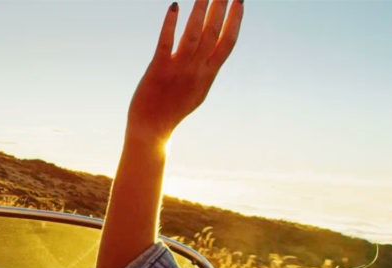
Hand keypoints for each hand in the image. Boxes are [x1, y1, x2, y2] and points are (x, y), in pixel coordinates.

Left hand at [127, 0, 243, 139]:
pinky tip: (175, 6)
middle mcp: (196, 71)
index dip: (235, 20)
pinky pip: (166, 42)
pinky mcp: (157, 69)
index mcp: (208, 75)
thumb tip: (212, 51)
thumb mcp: (196, 91)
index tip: (240, 1)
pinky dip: (170, 24)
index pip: (227, 42)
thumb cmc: (172, 110)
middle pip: (212, 33)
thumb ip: (205, 70)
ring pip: (192, 34)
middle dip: (220, 8)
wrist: (151, 130)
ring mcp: (177, 70)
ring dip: (199, 10)